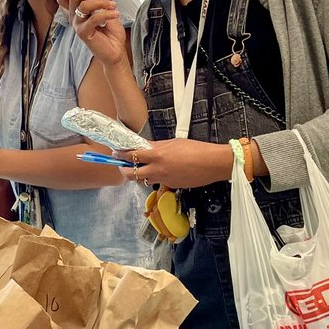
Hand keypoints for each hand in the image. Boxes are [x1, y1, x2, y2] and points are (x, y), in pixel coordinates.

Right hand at [59, 0, 126, 67]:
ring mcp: (78, 25)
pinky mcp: (84, 33)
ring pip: (84, 6)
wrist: (117, 51)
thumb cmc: (111, 34)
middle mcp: (75, 18)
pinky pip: (93, 18)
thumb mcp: (109, 9)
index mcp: (78, 11)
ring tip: (113, 6)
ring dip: (101, 2)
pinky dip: (106, 13)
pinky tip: (115, 14)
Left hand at [117, 139, 233, 189]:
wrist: (211, 164)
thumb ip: (157, 146)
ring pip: (143, 180)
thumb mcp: (173, 143)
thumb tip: (146, 146)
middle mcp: (157, 169)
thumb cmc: (196, 149)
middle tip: (122, 166)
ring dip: (139, 175)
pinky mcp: (170, 185)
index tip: (116, 153)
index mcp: (156, 154)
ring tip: (141, 168)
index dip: (121, 155)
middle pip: (131, 174)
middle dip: (123, 171)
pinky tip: (161, 171)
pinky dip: (155, 177)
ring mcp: (163, 179)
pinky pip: (157, 182)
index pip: (131, 155)